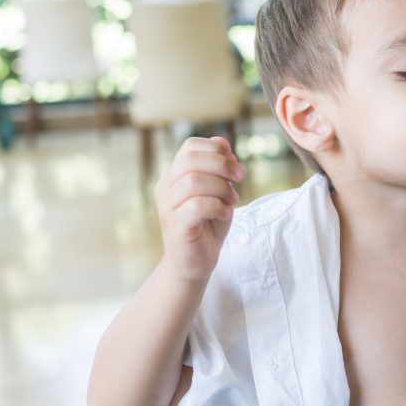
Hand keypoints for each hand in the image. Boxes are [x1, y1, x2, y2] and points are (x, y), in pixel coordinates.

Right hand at [155, 137, 243, 281]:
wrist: (195, 262)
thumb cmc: (208, 225)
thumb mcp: (219, 192)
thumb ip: (219, 169)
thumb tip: (223, 142)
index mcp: (175, 176)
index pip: (190, 146)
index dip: (216, 150)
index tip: (235, 166)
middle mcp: (166, 188)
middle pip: (191, 159)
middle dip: (223, 165)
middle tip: (239, 179)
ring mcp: (168, 207)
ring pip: (194, 181)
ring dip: (222, 189)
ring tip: (230, 201)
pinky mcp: (176, 226)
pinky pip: (197, 205)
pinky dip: (218, 207)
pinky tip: (223, 214)